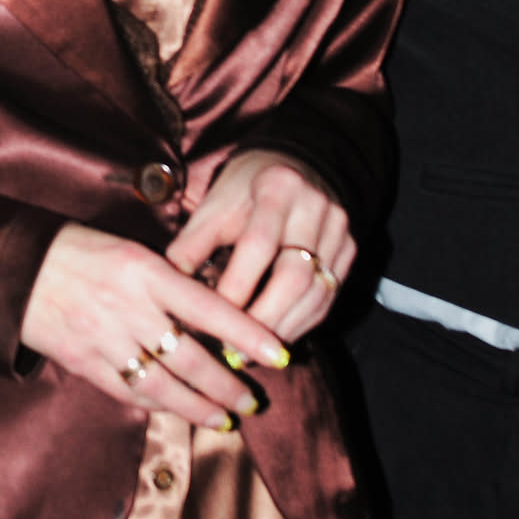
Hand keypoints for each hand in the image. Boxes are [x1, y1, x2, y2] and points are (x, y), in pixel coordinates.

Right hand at [20, 221, 292, 431]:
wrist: (18, 268)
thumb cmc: (80, 251)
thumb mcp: (130, 252)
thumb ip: (168, 283)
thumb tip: (212, 318)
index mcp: (145, 271)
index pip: (210, 308)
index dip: (248, 334)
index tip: (280, 355)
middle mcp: (129, 308)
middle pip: (191, 359)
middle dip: (228, 386)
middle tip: (254, 401)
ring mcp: (105, 339)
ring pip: (164, 385)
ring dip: (199, 407)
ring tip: (226, 420)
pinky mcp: (84, 363)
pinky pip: (129, 391)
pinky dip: (157, 405)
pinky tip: (178, 412)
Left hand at [168, 150, 353, 350]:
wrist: (291, 167)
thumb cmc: (243, 190)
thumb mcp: (214, 206)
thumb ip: (191, 244)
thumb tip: (169, 291)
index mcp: (277, 187)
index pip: (258, 245)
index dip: (236, 285)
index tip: (211, 316)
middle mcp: (316, 207)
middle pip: (295, 275)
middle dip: (263, 318)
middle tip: (235, 347)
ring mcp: (338, 230)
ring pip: (317, 292)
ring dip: (284, 328)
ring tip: (252, 351)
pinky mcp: (349, 250)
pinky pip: (329, 297)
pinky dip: (303, 322)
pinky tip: (277, 339)